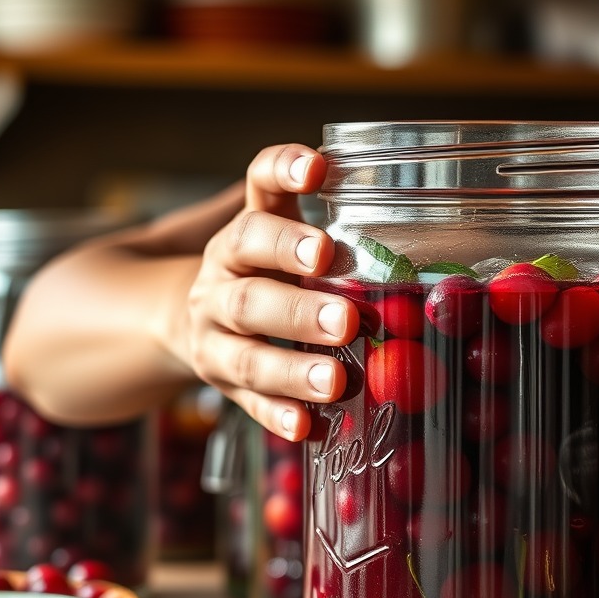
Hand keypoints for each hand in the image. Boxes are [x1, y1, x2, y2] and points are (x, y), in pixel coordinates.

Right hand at [184, 143, 358, 439]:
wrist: (183, 316)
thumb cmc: (262, 268)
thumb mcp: (280, 228)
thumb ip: (328, 213)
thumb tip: (416, 201)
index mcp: (244, 233)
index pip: (256, 188)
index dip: (282, 173)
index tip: (317, 169)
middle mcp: (220, 280)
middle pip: (250, 291)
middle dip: (298, 306)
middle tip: (347, 316)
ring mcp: (215, 336)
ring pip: (247, 355)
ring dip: (292, 369)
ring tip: (337, 381)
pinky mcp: (222, 382)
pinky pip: (247, 403)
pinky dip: (277, 416)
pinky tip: (307, 428)